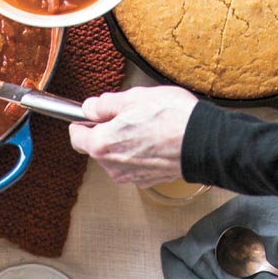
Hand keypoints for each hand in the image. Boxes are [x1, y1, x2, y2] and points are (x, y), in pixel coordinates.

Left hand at [68, 85, 199, 185]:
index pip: (76, 138)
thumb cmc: (170, 118)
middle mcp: (111, 166)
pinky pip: (133, 164)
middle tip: (125, 115)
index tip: (88, 116)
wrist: (201, 141)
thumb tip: (90, 107)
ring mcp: (128, 176)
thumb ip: (105, 104)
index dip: (81, 123)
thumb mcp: (133, 98)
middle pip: (97, 148)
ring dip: (123, 142)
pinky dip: (138, 152)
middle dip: (106, 132)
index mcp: (102, 145)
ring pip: (115, 157)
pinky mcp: (144, 180)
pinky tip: (154, 138)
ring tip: (144, 125)